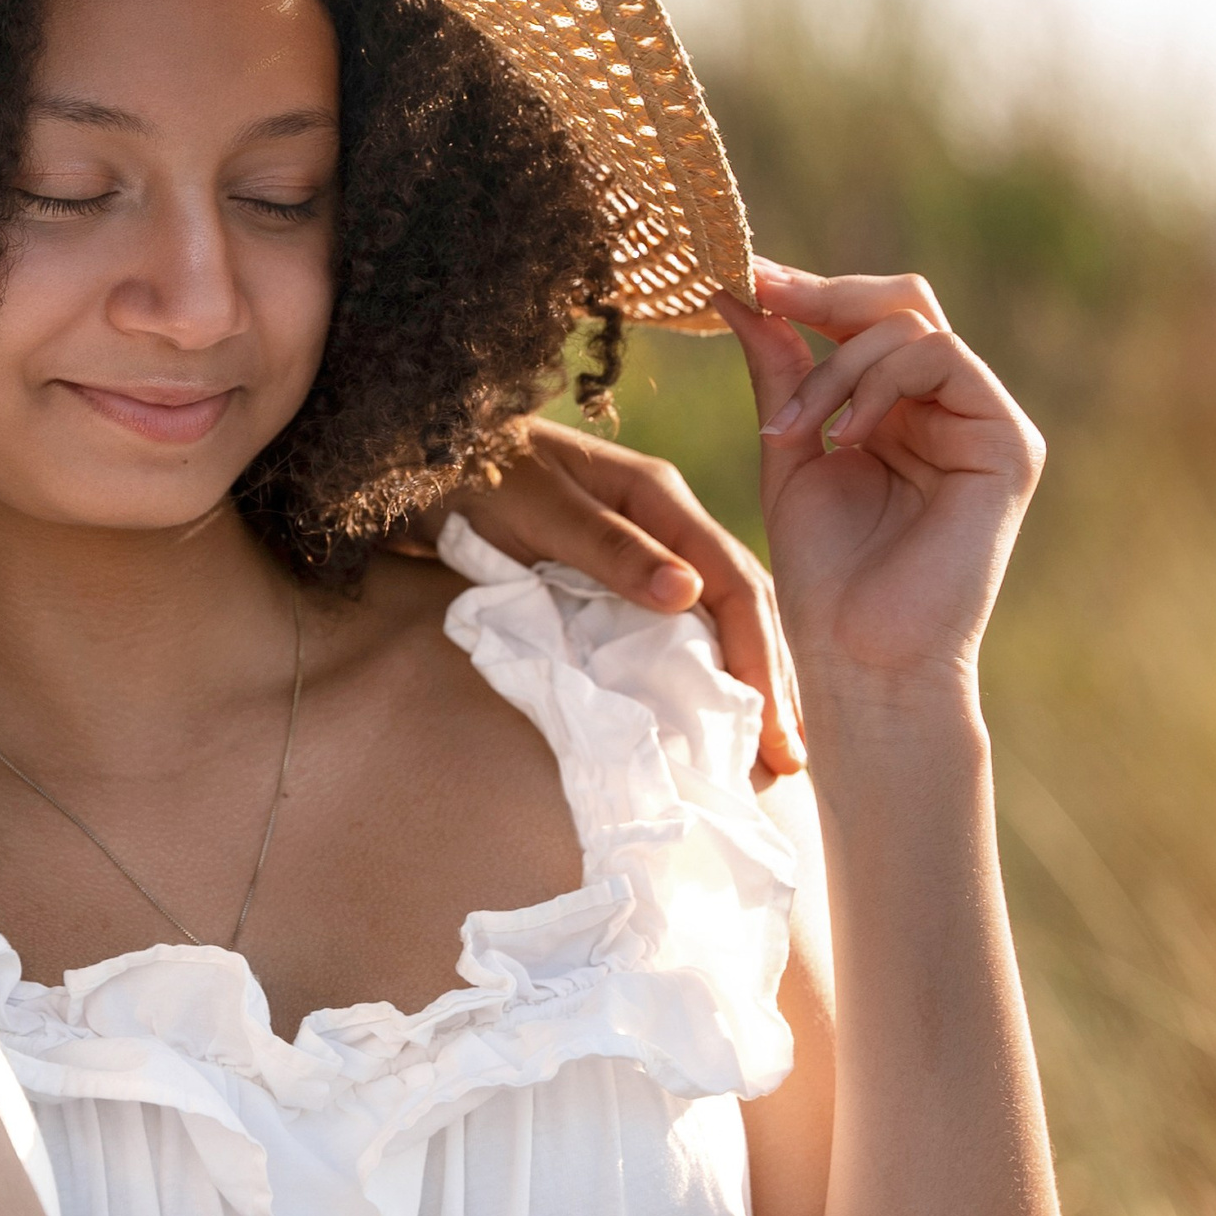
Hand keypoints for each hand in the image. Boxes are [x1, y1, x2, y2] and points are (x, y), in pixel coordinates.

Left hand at [439, 421, 804, 774]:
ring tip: (763, 749)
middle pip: (742, 603)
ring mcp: (646, 547)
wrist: (429, 458)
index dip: (759, 654)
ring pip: (717, 618)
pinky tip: (708, 712)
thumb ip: (609, 548)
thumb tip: (688, 595)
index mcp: (660, 497)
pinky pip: (676, 626)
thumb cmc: (479, 476)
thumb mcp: (539, 508)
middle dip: (768, 679)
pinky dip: (700, 670)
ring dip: (744, 680)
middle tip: (786, 757)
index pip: (734, 582)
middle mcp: (666, 521)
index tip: (771, 725)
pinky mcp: (618, 574)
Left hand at [721, 264, 1043, 703]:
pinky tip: (844, 437)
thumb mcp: (789, 450)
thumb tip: (746, 295)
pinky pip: (944, 359)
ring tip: (792, 430)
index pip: (865, 321)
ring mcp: (985, 422)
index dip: (806, 292)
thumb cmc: (825, 573)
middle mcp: (949, 407)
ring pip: (911, 326)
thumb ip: (780, 373)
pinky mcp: (1010, 443)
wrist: (861, 657)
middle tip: (758, 291)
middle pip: (900, 302)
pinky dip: (879, 382)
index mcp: (901, 408)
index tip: (739, 276)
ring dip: (834, 366)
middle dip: (821, 294)